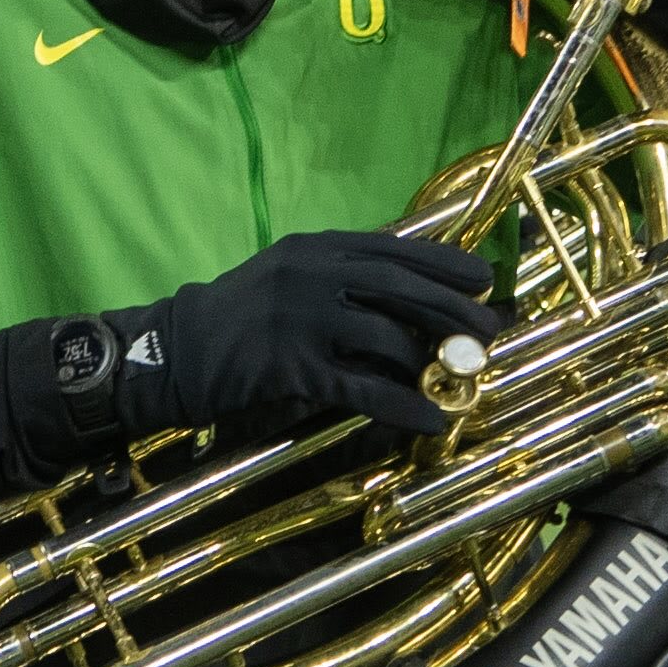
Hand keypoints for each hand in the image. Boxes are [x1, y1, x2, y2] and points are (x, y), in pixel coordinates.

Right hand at [120, 229, 501, 441]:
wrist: (176, 350)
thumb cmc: (240, 315)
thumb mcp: (288, 274)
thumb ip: (339, 274)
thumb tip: (406, 290)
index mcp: (315, 247)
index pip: (393, 248)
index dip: (443, 263)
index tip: (483, 278)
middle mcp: (311, 273)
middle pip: (400, 287)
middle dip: (451, 310)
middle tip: (490, 330)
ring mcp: (301, 319)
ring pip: (386, 336)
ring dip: (430, 360)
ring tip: (462, 375)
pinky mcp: (292, 366)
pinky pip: (362, 387)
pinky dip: (402, 405)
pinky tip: (429, 419)